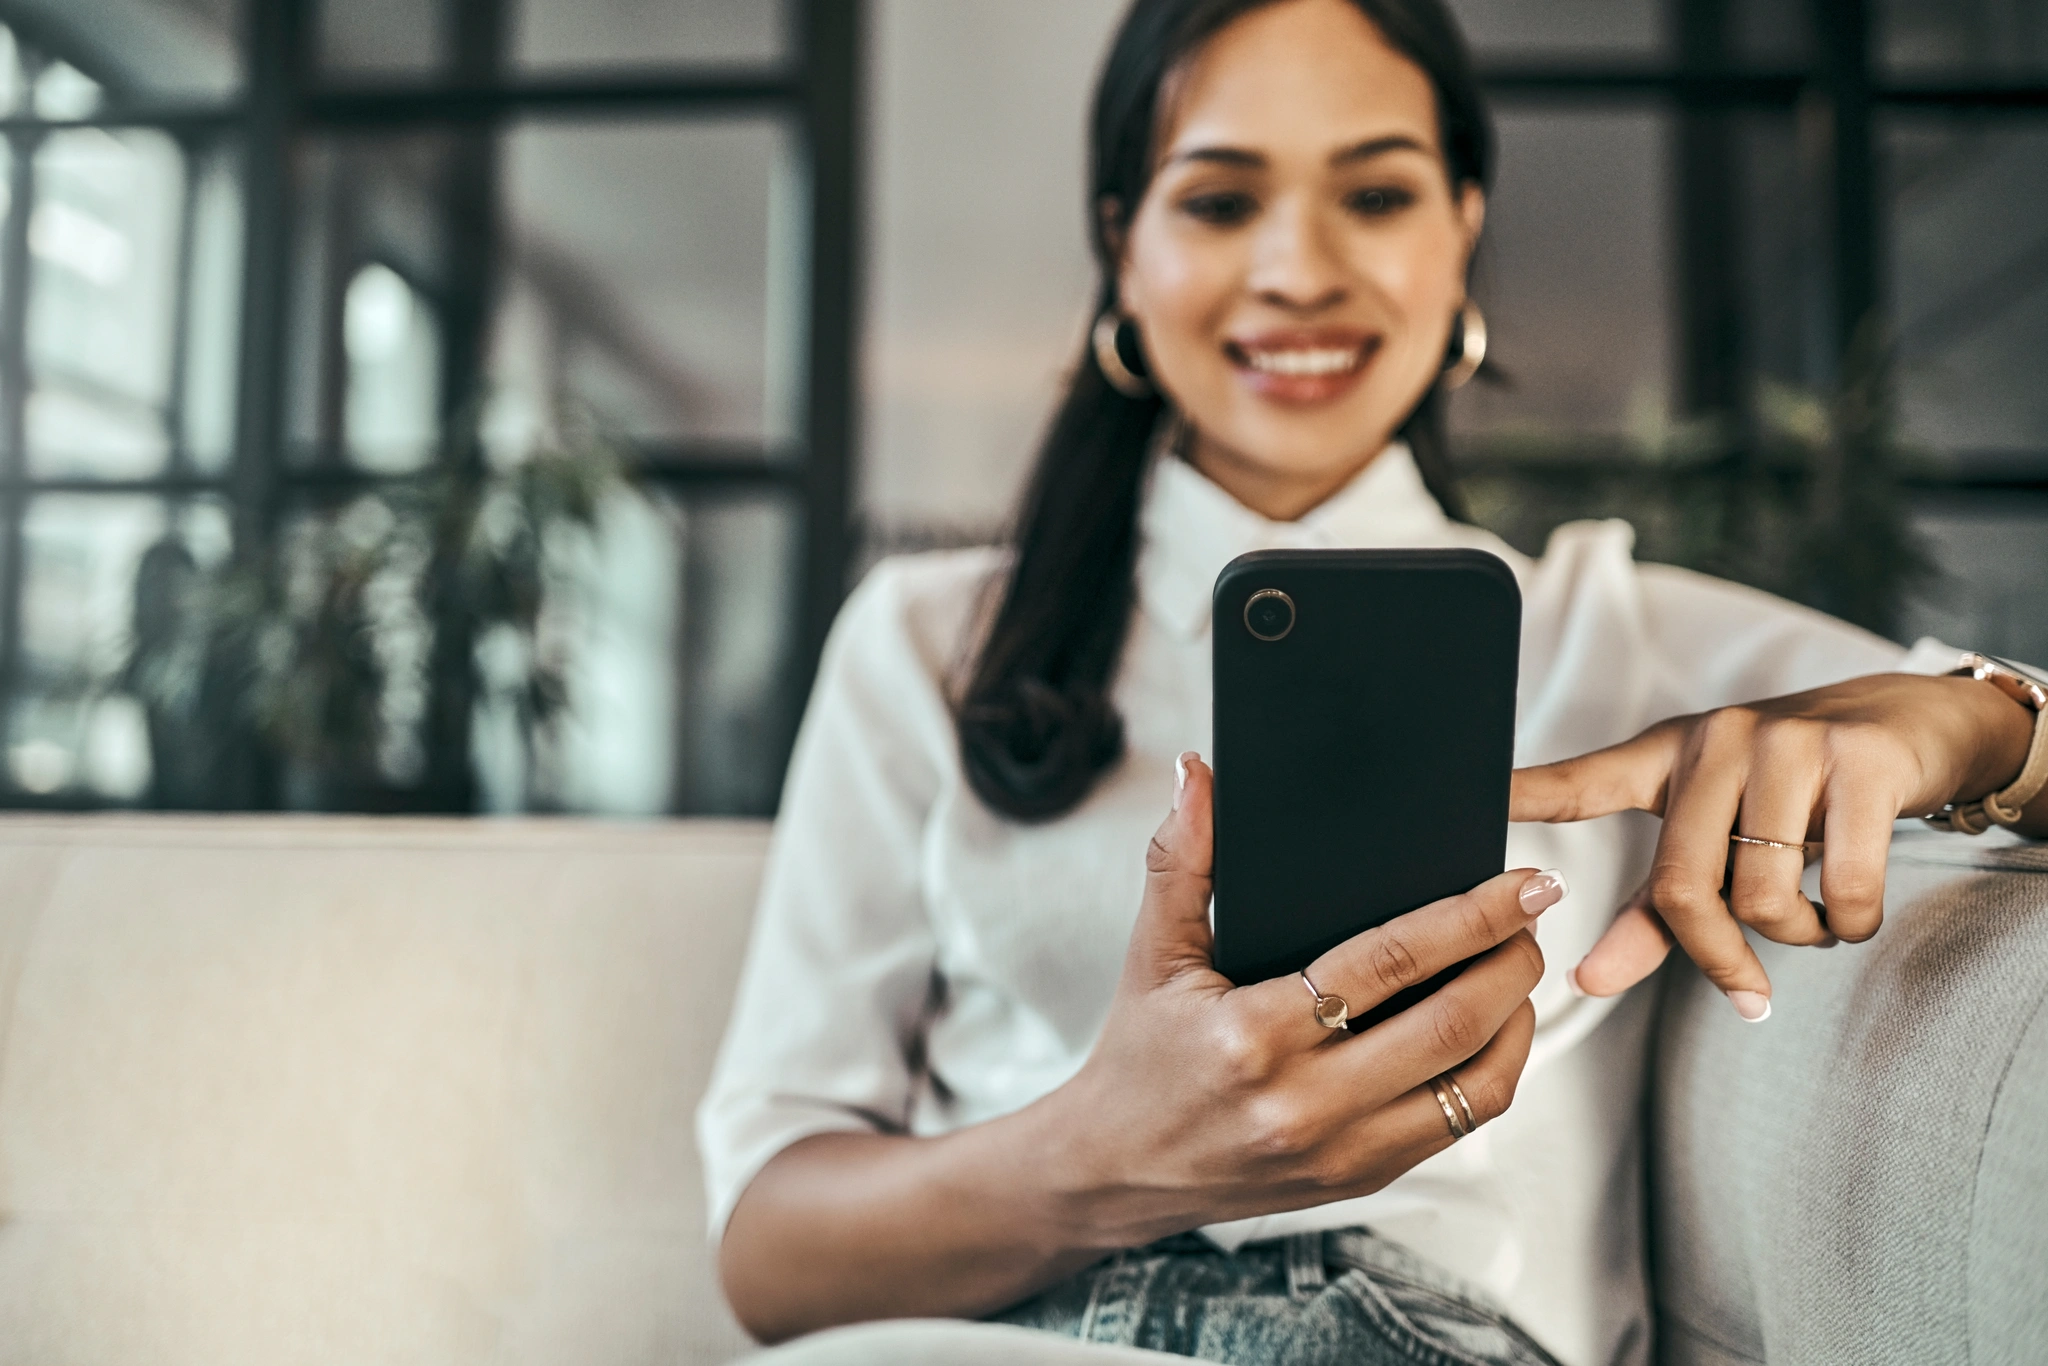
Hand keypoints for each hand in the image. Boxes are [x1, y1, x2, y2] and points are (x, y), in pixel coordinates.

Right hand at [1041, 753, 1553, 1247]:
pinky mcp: (1360, 1179)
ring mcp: (1339, 1150)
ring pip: (1474, 1085)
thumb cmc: (1137, 1056)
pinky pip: (1456, 1126)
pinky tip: (1491, 1030)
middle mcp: (1303, 1102)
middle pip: (1451, 1023)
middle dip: (1512, 959)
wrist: (1115, 1171)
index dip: (1471, 915)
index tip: (1523, 882)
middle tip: (1536, 913)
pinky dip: (1490, 1072)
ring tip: (1519, 968)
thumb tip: (1197, 773)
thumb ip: (1180, 858)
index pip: (1389, 961)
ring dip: (1516, 1020)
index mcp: (1253, 1034)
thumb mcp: (1151, 953)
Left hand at [1512, 672, 2038, 1018]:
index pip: (1584, 781)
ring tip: (1814, 916)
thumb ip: (1654, 912)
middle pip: (1682, 887)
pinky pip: (1844, 890)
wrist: (1916, 727)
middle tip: (1747, 987)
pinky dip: (1851, 924)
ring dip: (1797, 937)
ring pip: (1762, 896)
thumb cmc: (1799, 795)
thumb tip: (1587, 981)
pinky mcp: (1860, 762)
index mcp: (1668, 757)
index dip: (1526, 793)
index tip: (1473, 799)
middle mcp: (1718, 739)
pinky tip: (1853, 907)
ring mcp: (1788, 742)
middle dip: (1716, 956)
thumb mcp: (1721, 836)